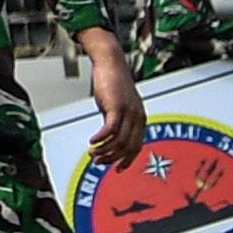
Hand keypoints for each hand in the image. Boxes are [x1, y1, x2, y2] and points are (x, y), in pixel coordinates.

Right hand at [81, 31, 146, 171]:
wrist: (111, 62)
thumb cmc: (113, 81)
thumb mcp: (116, 104)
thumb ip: (116, 119)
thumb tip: (108, 134)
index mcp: (140, 119)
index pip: (137, 147)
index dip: (127, 160)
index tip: (117, 169)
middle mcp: (138, 118)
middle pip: (127, 147)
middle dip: (112, 158)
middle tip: (98, 161)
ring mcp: (129, 113)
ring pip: (119, 141)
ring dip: (104, 151)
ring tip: (93, 153)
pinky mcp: (117, 107)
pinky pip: (111, 130)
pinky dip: (101, 139)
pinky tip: (92, 141)